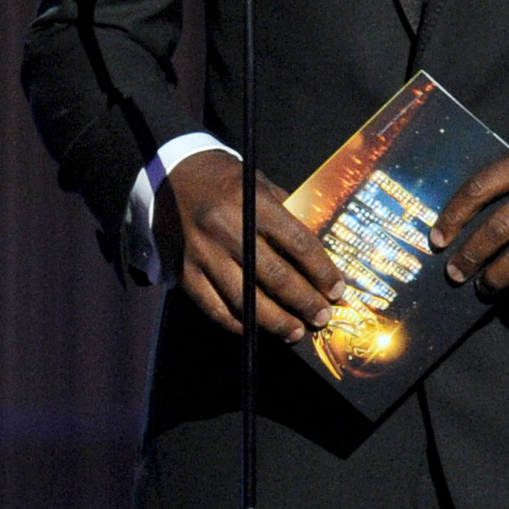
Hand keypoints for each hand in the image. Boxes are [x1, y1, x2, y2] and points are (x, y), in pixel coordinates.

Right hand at [163, 149, 340, 343]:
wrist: (171, 176)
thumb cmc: (225, 181)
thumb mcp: (260, 185)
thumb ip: (286, 217)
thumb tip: (315, 259)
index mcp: (251, 202)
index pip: (298, 243)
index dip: (321, 271)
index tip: (336, 290)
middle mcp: (226, 228)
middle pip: (275, 276)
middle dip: (304, 302)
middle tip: (322, 317)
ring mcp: (203, 253)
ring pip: (245, 299)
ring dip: (275, 321)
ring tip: (295, 332)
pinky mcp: (185, 271)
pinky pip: (214, 307)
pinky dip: (237, 323)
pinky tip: (256, 329)